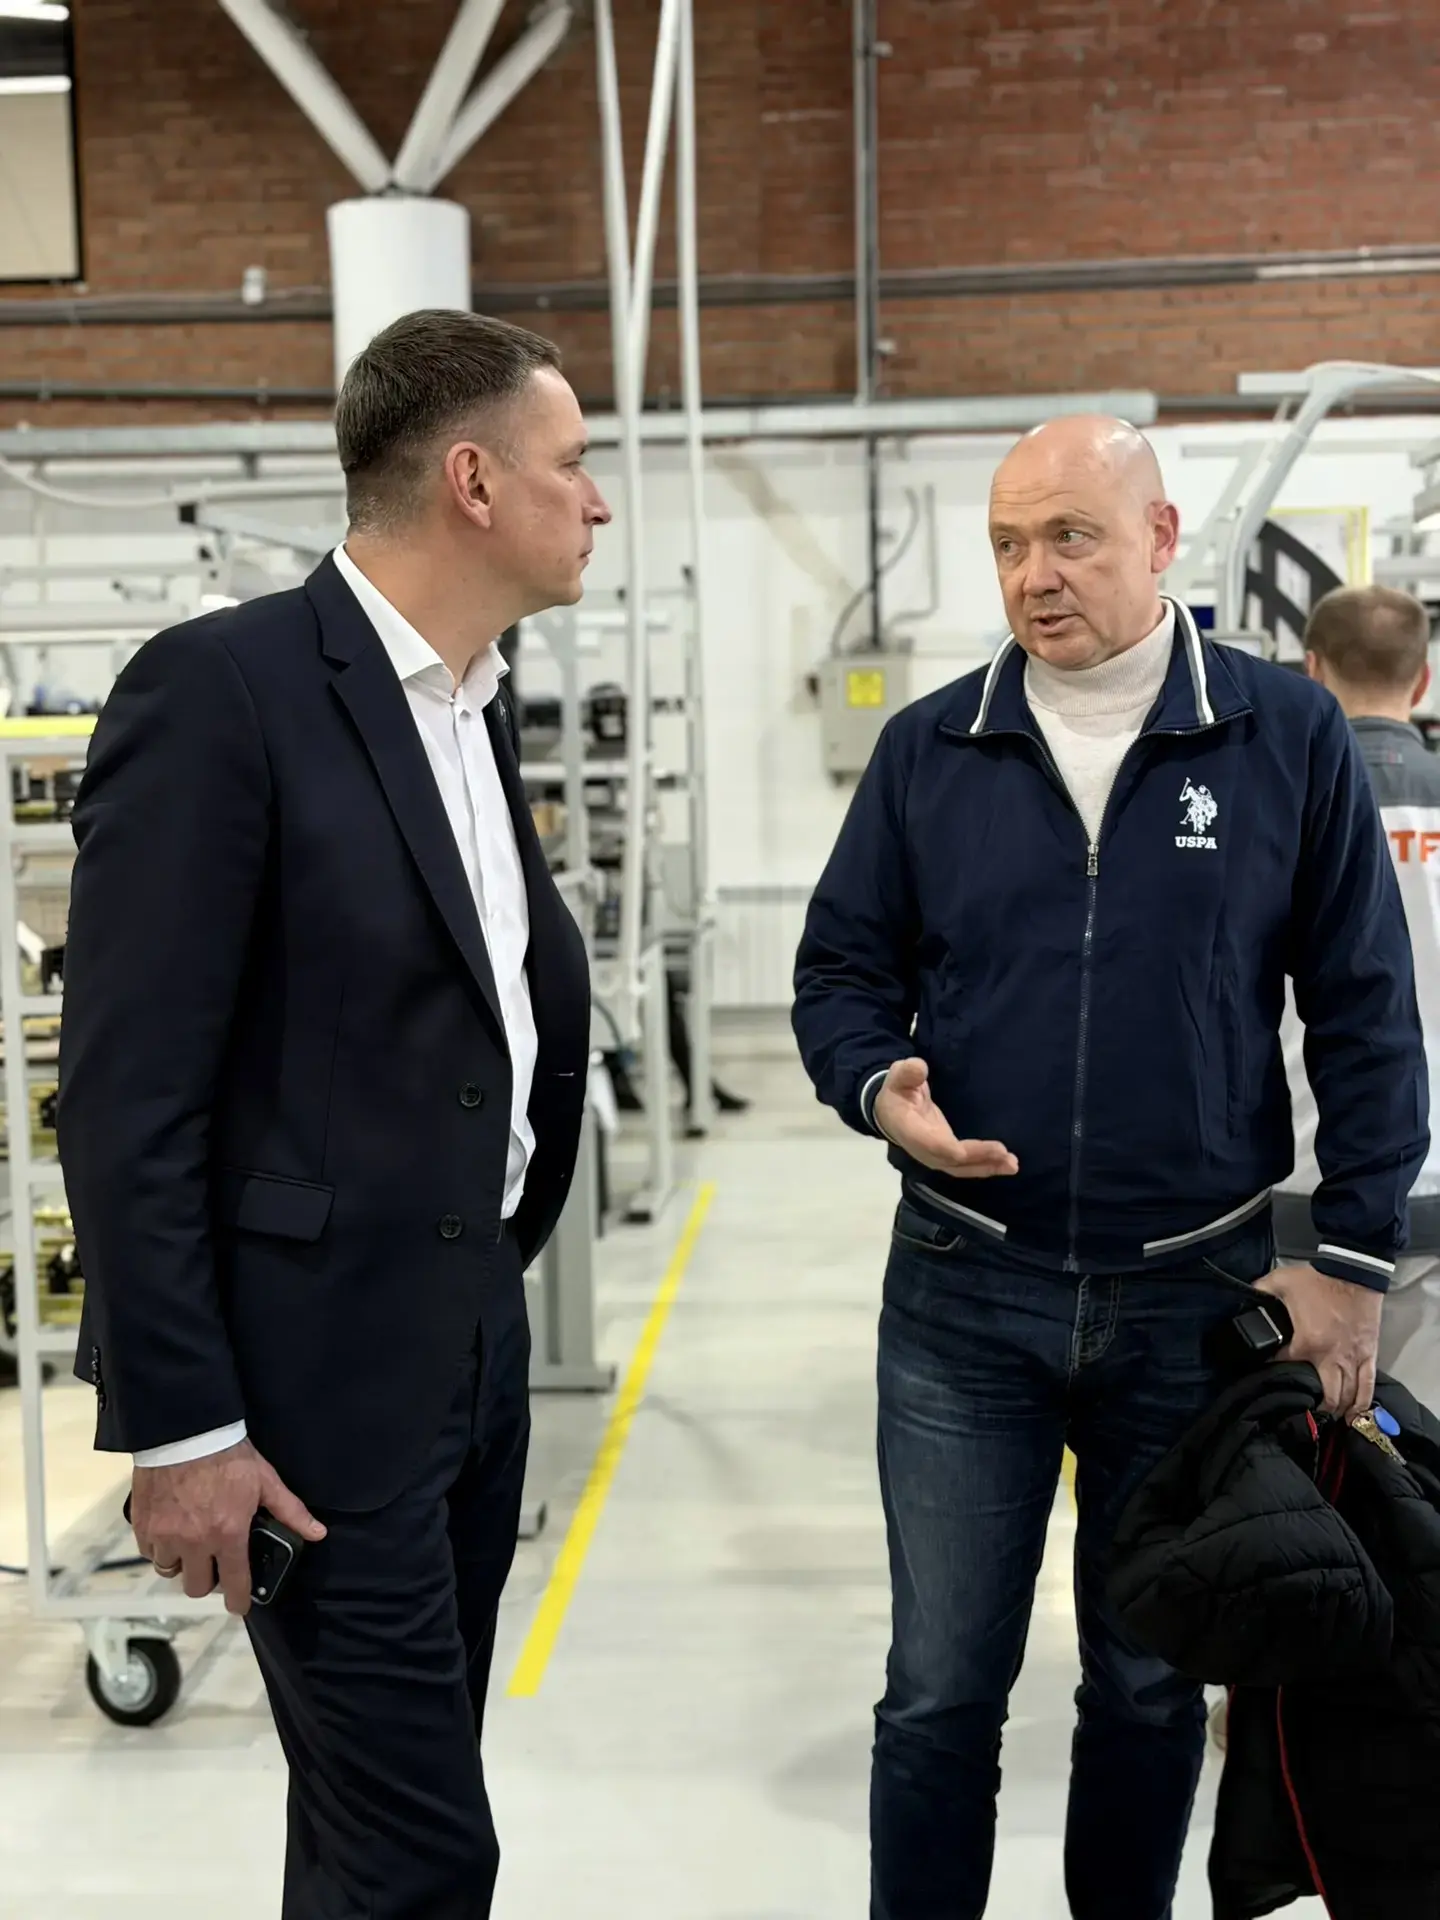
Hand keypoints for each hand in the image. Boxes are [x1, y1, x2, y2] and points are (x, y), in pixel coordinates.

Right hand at [130, 1439, 325, 1617]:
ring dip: (182, 1563)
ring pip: (170, 1571)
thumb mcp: (265, 1481)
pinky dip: (160, 1548)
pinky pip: (150, 1553)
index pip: (234, 1583)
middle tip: (215, 1563)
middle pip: (197, 1587)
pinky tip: (171, 1532)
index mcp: (227, 1534)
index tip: (240, 1606)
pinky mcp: (142, 1526)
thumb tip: (317, 1533)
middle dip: (208, 1580)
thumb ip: (289, 1511)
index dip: (239, 1601)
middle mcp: (193, 1543)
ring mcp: (164, 1536)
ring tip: (192, 1545)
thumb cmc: (229, 1456)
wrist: (184, 1431)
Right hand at [872, 1058, 1018, 1179]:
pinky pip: (965, 1166)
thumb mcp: (898, 1077)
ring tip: (1012, 1164)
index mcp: (910, 1130)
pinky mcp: (946, 1156)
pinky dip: (985, 1166)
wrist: (890, 1112)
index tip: (982, 1147)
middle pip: (953, 1161)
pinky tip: (1005, 1165)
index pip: (935, 1145)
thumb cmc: (897, 1091)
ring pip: (961, 1169)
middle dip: (980, 1159)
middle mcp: (923, 1149)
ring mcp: (935, 1156)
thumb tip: (918, 1067)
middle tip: (1007, 1155)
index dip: (957, 1150)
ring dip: (987, 1167)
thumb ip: (907, 1072)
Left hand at [1254, 1262, 1382, 1421]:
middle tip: (1303, 1416)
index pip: (1284, 1367)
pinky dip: (1362, 1404)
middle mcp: (1330, 1357)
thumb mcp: (1279, 1282)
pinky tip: (1355, 1417)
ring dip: (1336, 1410)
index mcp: (1306, 1343)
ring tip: (1326, 1420)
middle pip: (1324, 1396)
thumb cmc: (1317, 1279)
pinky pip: (1367, 1386)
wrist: (1354, 1272)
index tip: (1265, 1380)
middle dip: (1314, 1409)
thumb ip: (1259, 1293)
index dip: (1272, 1375)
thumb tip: (1242, 1301)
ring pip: (1347, 1396)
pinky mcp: (1368, 1355)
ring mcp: (1351, 1359)